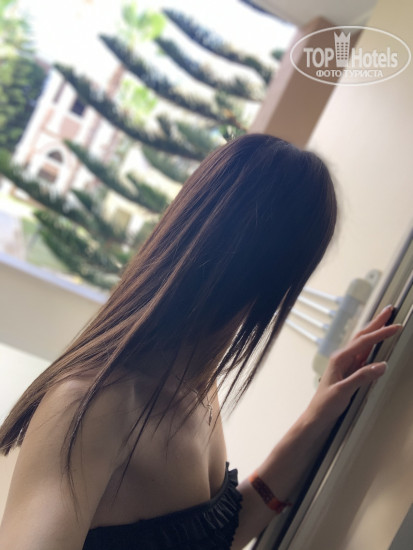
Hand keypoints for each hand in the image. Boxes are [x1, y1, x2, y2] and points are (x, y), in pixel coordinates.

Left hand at [308, 305, 401, 422]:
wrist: (317, 416)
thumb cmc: (326, 404)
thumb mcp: (344, 391)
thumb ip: (362, 377)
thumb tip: (382, 365)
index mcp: (340, 359)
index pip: (364, 342)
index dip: (380, 333)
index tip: (395, 326)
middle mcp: (342, 358)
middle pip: (362, 336)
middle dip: (376, 322)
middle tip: (389, 310)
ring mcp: (345, 364)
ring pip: (363, 343)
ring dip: (374, 331)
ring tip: (385, 321)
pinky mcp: (349, 371)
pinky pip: (363, 354)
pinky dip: (372, 345)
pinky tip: (376, 343)